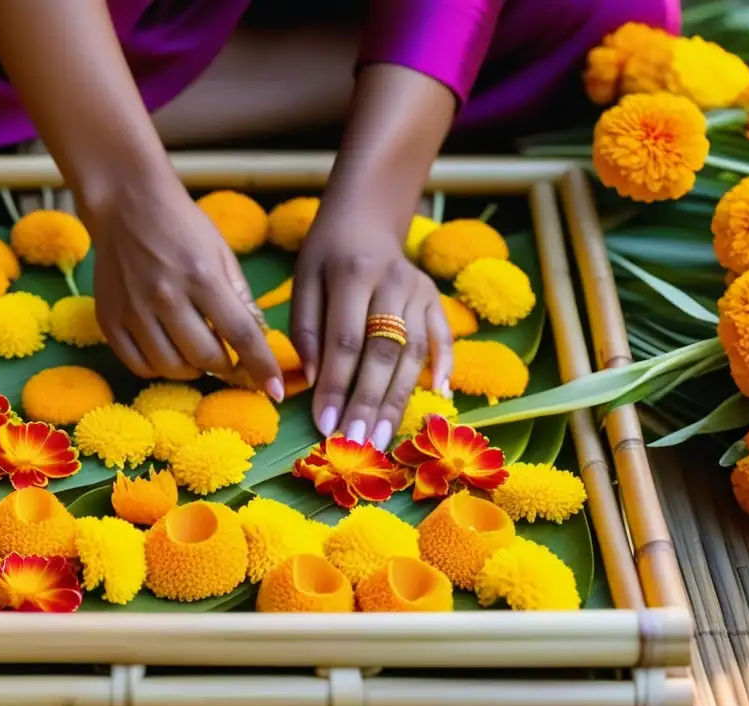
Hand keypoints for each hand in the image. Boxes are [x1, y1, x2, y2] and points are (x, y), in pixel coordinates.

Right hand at [88, 174, 283, 398]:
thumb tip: (259, 343)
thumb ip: (241, 299)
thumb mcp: (222, 253)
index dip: (261, 366)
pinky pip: (138, 365)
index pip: (240, 334)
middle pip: (205, 358)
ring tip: (197, 351)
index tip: (275, 391)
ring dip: (193, 370)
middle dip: (226, 368)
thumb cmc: (182, 226)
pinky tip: (169, 352)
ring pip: (172, 368)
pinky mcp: (109, 319)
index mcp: (202, 275)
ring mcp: (133, 309)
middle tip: (229, 359)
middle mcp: (166, 296)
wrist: (125, 204)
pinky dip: (160, 368)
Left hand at [291, 212, 452, 448]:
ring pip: (413, 352)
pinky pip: (444, 337)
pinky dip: (445, 367)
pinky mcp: (436, 299)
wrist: (365, 220)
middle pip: (383, 351)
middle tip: (358, 442)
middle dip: (369, 401)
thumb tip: (314, 380)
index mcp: (352, 273)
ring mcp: (420, 290)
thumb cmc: (326, 257)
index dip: (335, 385)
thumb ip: (306, 330)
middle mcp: (392, 281)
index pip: (344, 340)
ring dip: (399, 398)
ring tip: (384, 439)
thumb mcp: (303, 282)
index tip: (325, 425)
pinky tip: (440, 398)